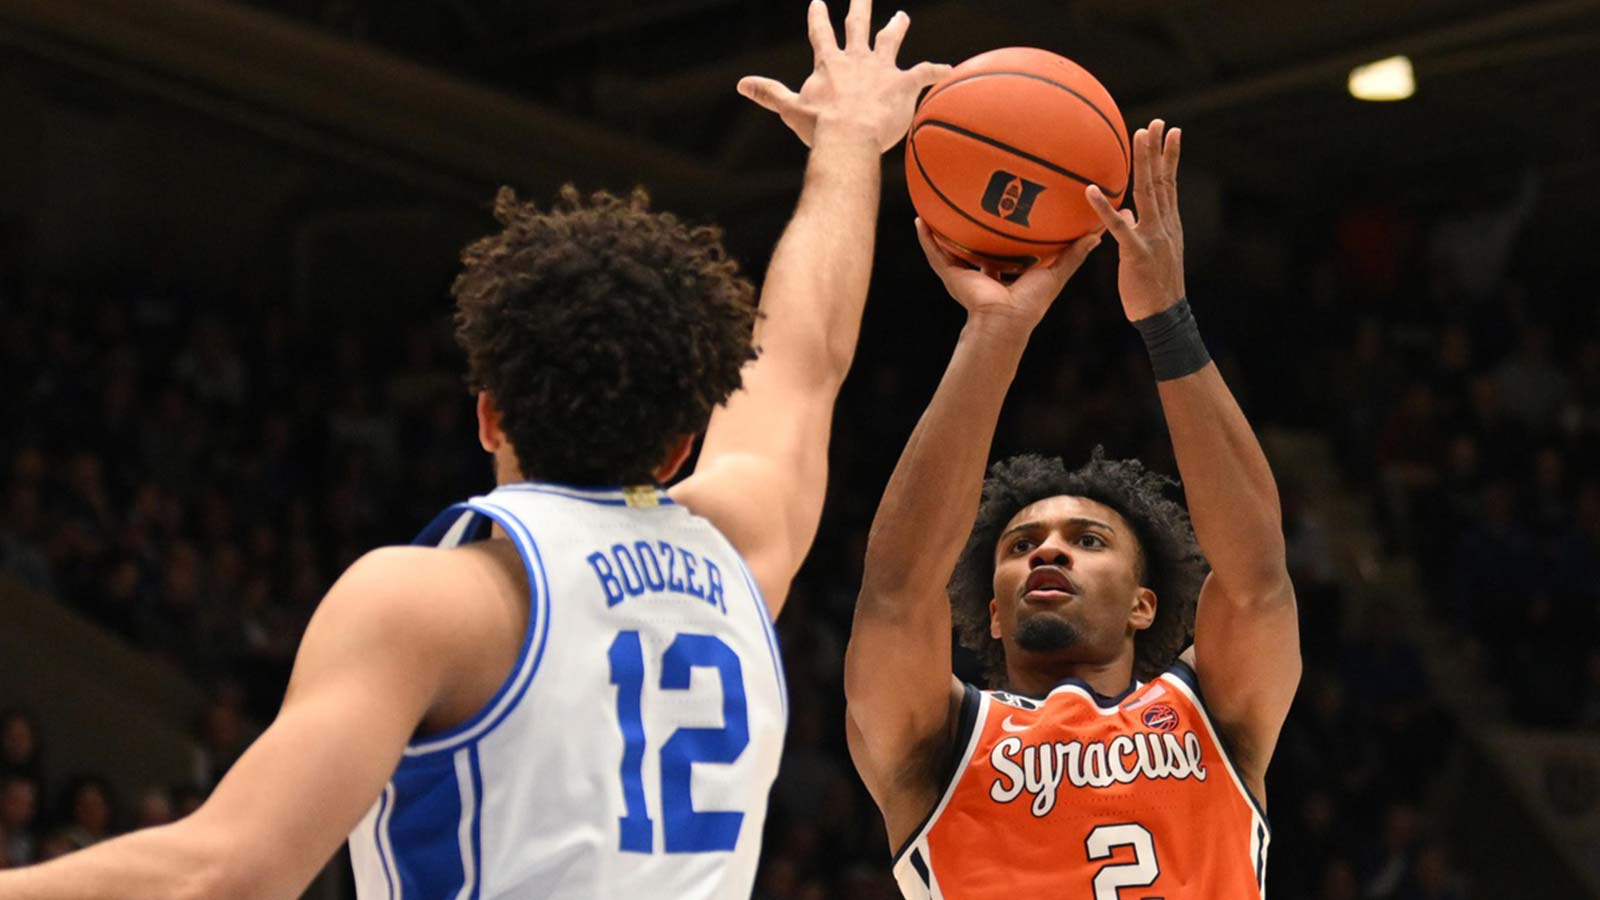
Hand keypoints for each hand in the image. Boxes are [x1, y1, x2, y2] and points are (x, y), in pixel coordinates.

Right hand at [737, 0, 950, 152]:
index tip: (818, 2)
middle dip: (860, 7)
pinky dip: (937, 70)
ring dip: (896, 27)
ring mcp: (881, 69)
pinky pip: (924, 73)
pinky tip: (950, 67)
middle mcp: (857, 58)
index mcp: (830, 64)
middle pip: (858, 25)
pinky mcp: (903, 84)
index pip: (822, 34)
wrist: (849, 138)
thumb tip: (741, 84)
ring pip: (890, 40)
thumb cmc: (820, 127)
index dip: (819, 18)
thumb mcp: (790, 109)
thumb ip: (769, 93)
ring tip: (902, 17)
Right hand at [915, 219, 1101, 329]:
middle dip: (969, 226)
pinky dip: (926, 238)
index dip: (1002, 230)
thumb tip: (1097, 234)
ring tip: (932, 206)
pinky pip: (934, 253)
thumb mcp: (1056, 272)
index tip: (1004, 208)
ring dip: (941, 229)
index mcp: (1003, 270)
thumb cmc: (1032, 303)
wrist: (1006, 321)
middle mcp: (981, 270)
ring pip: (949, 246)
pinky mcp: (950, 274)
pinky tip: (918, 220)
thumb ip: (1075, 253)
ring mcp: (963, 272)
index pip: (1001, 247)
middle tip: (969, 198)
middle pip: (973, 244)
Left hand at [1086, 119, 1186, 320]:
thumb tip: (1125, 212)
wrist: (1164, 316)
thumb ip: (1138, 229)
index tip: (1169, 132)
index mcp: (1167, 224)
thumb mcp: (1147, 253)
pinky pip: (1118, 226)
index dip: (1169, 157)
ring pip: (1148, 193)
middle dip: (1159, 150)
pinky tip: (1090, 190)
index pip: (1169, 184)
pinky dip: (1104, 207)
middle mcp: (1164, 225)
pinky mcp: (1137, 252)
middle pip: (1161, 181)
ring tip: (1138, 137)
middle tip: (1157, 122)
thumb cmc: (1153, 286)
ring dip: (1143, 163)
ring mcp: (1153, 237)